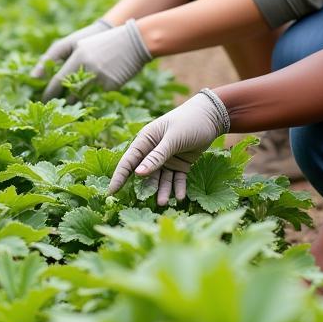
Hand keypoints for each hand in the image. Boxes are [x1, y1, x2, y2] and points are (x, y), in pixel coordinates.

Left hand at [42, 19, 150, 100]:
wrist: (133, 41)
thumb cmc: (100, 41)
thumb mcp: (77, 43)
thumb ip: (55, 55)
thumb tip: (34, 75)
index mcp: (78, 56)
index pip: (57, 80)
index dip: (49, 93)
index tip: (44, 100)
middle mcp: (88, 69)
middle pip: (70, 93)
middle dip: (65, 100)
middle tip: (60, 105)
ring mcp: (101, 79)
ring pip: (84, 97)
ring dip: (79, 99)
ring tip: (78, 98)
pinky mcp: (112, 86)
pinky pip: (99, 95)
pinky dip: (98, 92)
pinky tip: (102, 84)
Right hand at [108, 89, 229, 204]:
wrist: (211, 116)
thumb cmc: (189, 121)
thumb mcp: (172, 139)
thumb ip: (156, 157)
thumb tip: (138, 173)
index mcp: (146, 140)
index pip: (129, 161)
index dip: (119, 176)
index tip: (111, 192)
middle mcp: (153, 150)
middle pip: (144, 174)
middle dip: (143, 189)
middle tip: (140, 205)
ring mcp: (167, 158)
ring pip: (161, 179)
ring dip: (162, 191)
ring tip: (164, 204)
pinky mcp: (180, 164)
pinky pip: (176, 179)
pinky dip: (178, 188)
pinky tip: (180, 197)